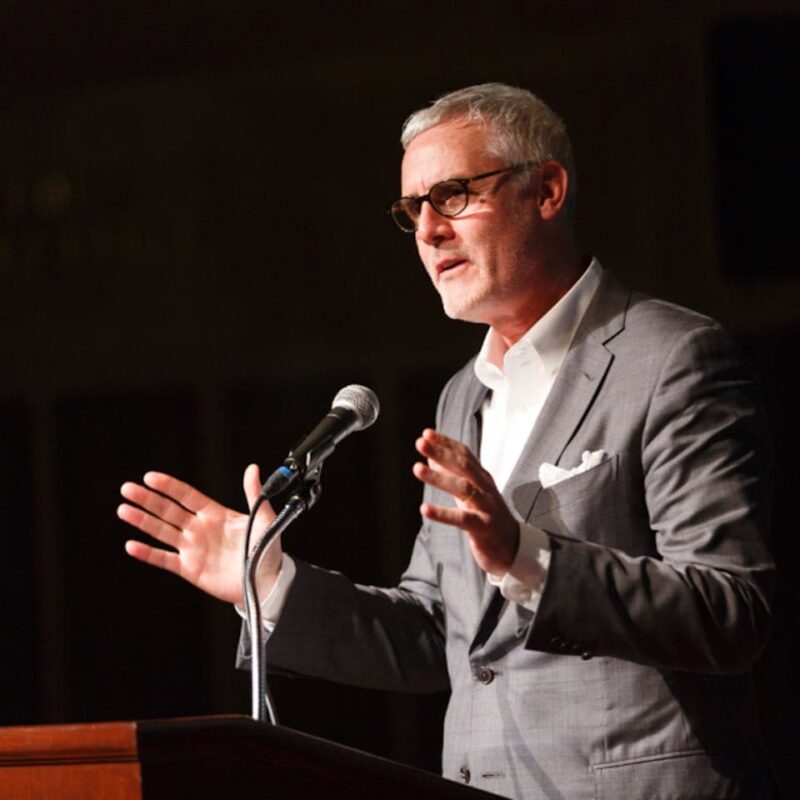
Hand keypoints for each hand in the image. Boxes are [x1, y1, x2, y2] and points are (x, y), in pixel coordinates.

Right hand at [117, 464, 280, 604]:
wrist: (267, 581)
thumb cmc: (267, 547)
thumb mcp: (263, 517)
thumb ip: (254, 493)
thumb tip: (252, 469)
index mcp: (215, 514)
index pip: (187, 496)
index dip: (169, 486)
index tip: (151, 477)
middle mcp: (199, 529)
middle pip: (168, 510)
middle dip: (148, 499)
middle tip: (128, 489)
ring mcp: (193, 548)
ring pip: (162, 531)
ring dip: (142, 521)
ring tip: (124, 510)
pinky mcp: (190, 568)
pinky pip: (164, 560)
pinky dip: (148, 554)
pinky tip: (132, 545)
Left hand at [412, 429, 518, 574]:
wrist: (513, 546)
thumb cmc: (488, 516)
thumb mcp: (470, 493)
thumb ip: (453, 475)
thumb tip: (431, 456)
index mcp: (482, 478)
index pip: (465, 454)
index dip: (446, 443)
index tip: (427, 434)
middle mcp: (485, 488)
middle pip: (464, 466)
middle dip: (442, 453)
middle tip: (421, 443)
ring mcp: (486, 507)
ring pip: (463, 488)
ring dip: (439, 478)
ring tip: (417, 468)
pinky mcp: (484, 528)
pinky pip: (462, 519)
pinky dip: (443, 514)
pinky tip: (425, 509)